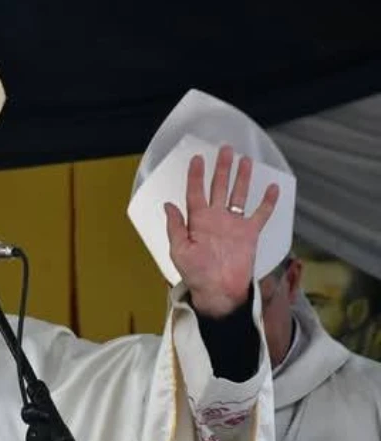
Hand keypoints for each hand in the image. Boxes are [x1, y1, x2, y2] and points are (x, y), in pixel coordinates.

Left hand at [165, 145, 279, 316]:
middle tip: (225, 149)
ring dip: (242, 178)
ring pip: (239, 195)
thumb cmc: (196, 274)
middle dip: (222, 168)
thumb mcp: (179, 250)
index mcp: (197, 220)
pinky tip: (272, 188)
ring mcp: (233, 224)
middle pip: (219, 187)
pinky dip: (267, 202)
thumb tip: (168, 205)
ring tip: (245, 160)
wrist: (219, 291)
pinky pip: (260, 214)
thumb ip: (175, 226)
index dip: (196, 175)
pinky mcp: (249, 233)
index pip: (196, 191)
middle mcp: (216, 218)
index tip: (197, 158)